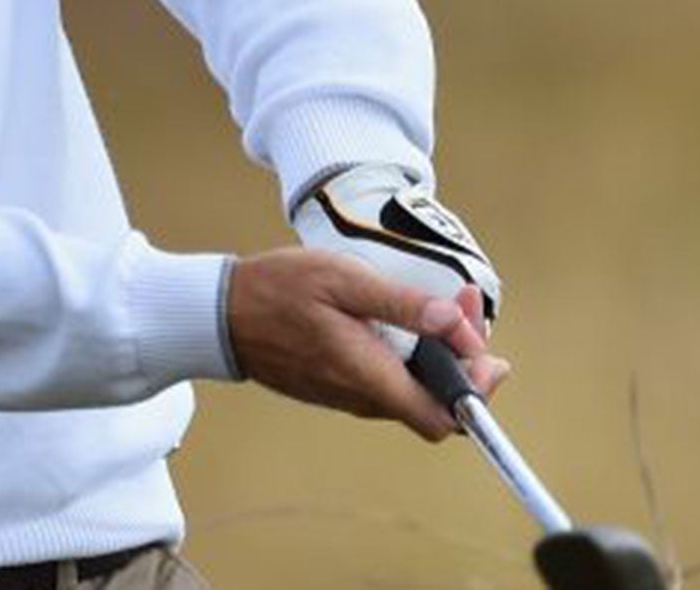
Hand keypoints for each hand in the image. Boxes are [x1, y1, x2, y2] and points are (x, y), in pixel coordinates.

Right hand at [225, 248, 507, 440]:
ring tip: (438, 304)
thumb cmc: (278, 291)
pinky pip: (386, 381)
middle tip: (461, 304)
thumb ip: (402, 305)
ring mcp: (347, 395)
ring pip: (411, 390)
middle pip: (435, 403)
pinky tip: (401, 317)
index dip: (475, 390)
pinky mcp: (335, 386)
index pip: (446, 419)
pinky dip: (407, 355)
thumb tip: (457, 325)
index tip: (480, 342)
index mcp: (370, 376)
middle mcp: (362, 397)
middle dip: (461, 357)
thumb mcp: (343, 280)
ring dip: (436, 353)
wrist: (219, 313)